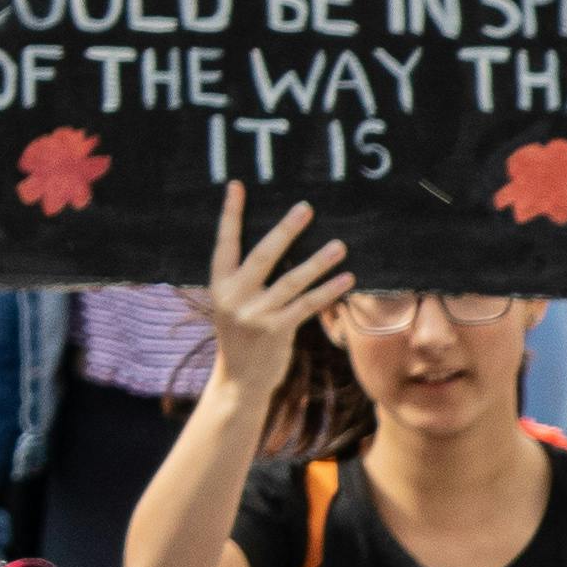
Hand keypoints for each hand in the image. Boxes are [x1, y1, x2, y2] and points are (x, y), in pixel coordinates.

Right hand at [194, 184, 353, 385]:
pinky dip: (328, 291)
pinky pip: (307, 305)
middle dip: (285, 231)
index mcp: (219, 285)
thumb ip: (246, 278)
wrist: (239, 381)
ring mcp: (255, 315)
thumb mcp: (232, 304)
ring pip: (291, 281)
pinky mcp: (276, 331)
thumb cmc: (242, 334)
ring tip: (339, 245)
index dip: (231, 215)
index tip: (237, 186)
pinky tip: (346, 278)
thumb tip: (280, 243)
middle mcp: (234, 297)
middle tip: (305, 208)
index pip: (225, 243)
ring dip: (318, 262)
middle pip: (262, 256)